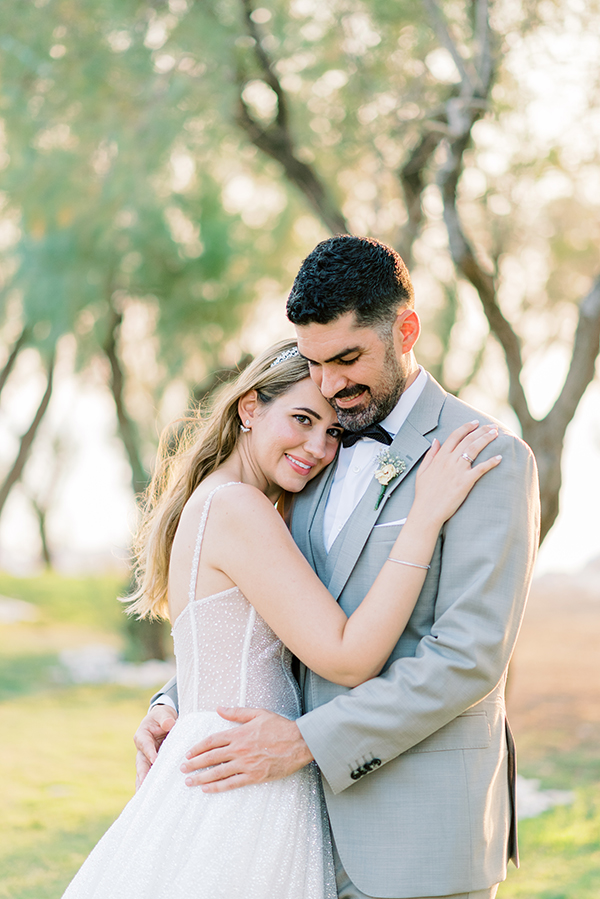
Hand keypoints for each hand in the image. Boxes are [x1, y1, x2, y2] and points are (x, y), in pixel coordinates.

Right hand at [133, 704, 177, 789]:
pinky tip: (153, 797)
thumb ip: (165, 718)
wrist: (163, 721)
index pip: (145, 745)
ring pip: (144, 773)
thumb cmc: (163, 717)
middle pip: (141, 764)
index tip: (155, 760)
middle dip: (142, 775)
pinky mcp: (153, 766)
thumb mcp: (164, 714)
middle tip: (143, 787)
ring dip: (144, 785)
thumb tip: (169, 724)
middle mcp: (142, 750)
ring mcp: (146, 759)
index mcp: (142, 736)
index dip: (150, 753)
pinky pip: (151, 776)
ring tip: (144, 798)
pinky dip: (151, 786)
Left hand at [180, 707, 313, 792]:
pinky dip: (218, 787)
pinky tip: (207, 789)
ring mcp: (246, 764)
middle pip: (211, 757)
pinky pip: (232, 783)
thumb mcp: (258, 713)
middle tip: (182, 768)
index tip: (188, 753)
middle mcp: (239, 749)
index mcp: (239, 733)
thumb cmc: (280, 726)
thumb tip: (218, 708)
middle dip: (194, 763)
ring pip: (218, 772)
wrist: (299, 742)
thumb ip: (237, 713)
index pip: (212, 741)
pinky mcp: (254, 776)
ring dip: (201, 777)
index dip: (198, 747)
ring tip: (189, 781)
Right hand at [414, 421, 500, 525]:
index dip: (466, 427)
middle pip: (468, 440)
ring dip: (487, 439)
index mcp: (439, 457)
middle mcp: (449, 460)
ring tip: (496, 434)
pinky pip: (481, 468)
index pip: (454, 436)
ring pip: (475, 449)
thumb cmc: (424, 494)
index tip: (475, 422)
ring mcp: (458, 470)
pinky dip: (491, 462)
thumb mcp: (422, 471)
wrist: (427, 511)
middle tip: (492, 426)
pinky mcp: (465, 481)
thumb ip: (430, 455)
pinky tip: (499, 457)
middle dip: (481, 430)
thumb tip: (436, 441)